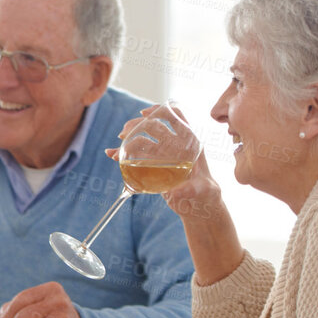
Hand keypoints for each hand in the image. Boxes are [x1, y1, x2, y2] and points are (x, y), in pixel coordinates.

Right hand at [114, 107, 224, 224]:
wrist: (198, 205)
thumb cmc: (206, 194)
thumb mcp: (203, 190)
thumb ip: (192, 189)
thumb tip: (177, 191)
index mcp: (190, 143)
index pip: (177, 118)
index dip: (161, 112)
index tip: (144, 114)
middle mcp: (176, 145)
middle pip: (154, 126)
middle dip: (137, 126)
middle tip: (123, 134)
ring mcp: (163, 154)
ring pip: (143, 139)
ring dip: (128, 139)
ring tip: (116, 148)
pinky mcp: (153, 165)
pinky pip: (136, 155)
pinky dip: (123, 154)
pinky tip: (112, 155)